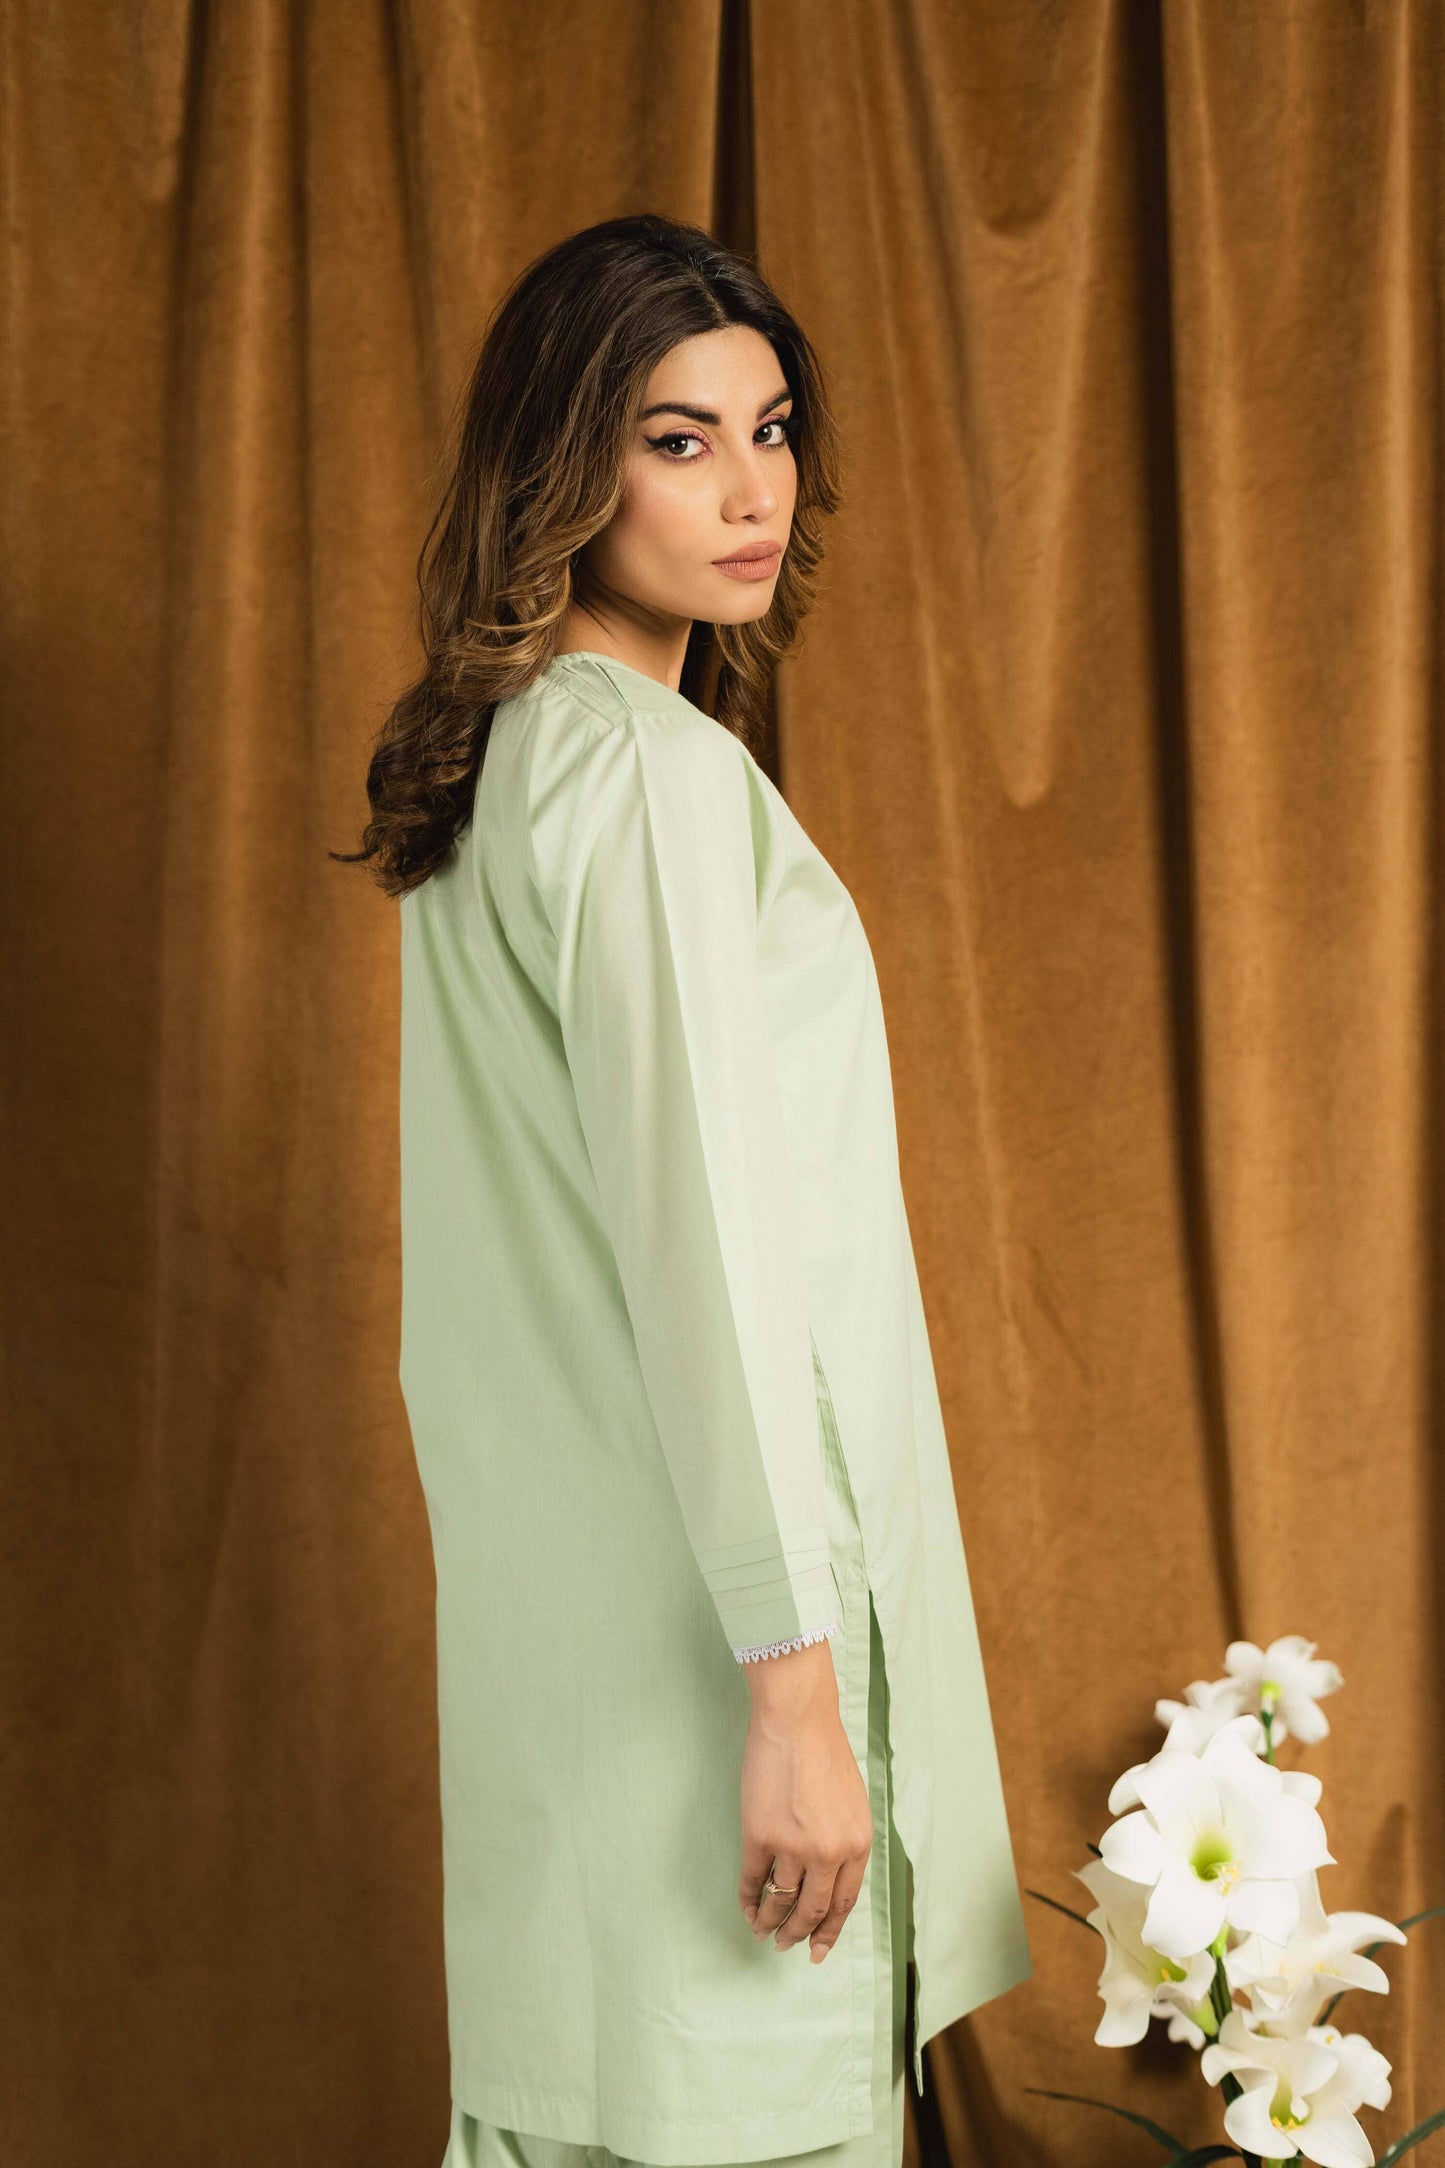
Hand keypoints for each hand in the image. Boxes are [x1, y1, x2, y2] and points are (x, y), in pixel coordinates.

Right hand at [737, 1638, 872, 1963]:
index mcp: (857, 1844)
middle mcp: (829, 1853)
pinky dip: (748, 1899)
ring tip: (763, 1932)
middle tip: (787, 1946)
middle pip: (812, 1910)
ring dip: (770, 1921)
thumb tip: (829, 1877)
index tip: (817, 1950)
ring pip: (781, 1900)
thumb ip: (845, 1841)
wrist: (798, 1720)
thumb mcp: (853, 1803)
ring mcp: (793, 1846)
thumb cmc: (825, 1752)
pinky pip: (753, 1880)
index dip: (828, 1931)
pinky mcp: (760, 1836)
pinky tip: (746, 1909)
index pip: (843, 1903)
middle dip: (798, 1934)